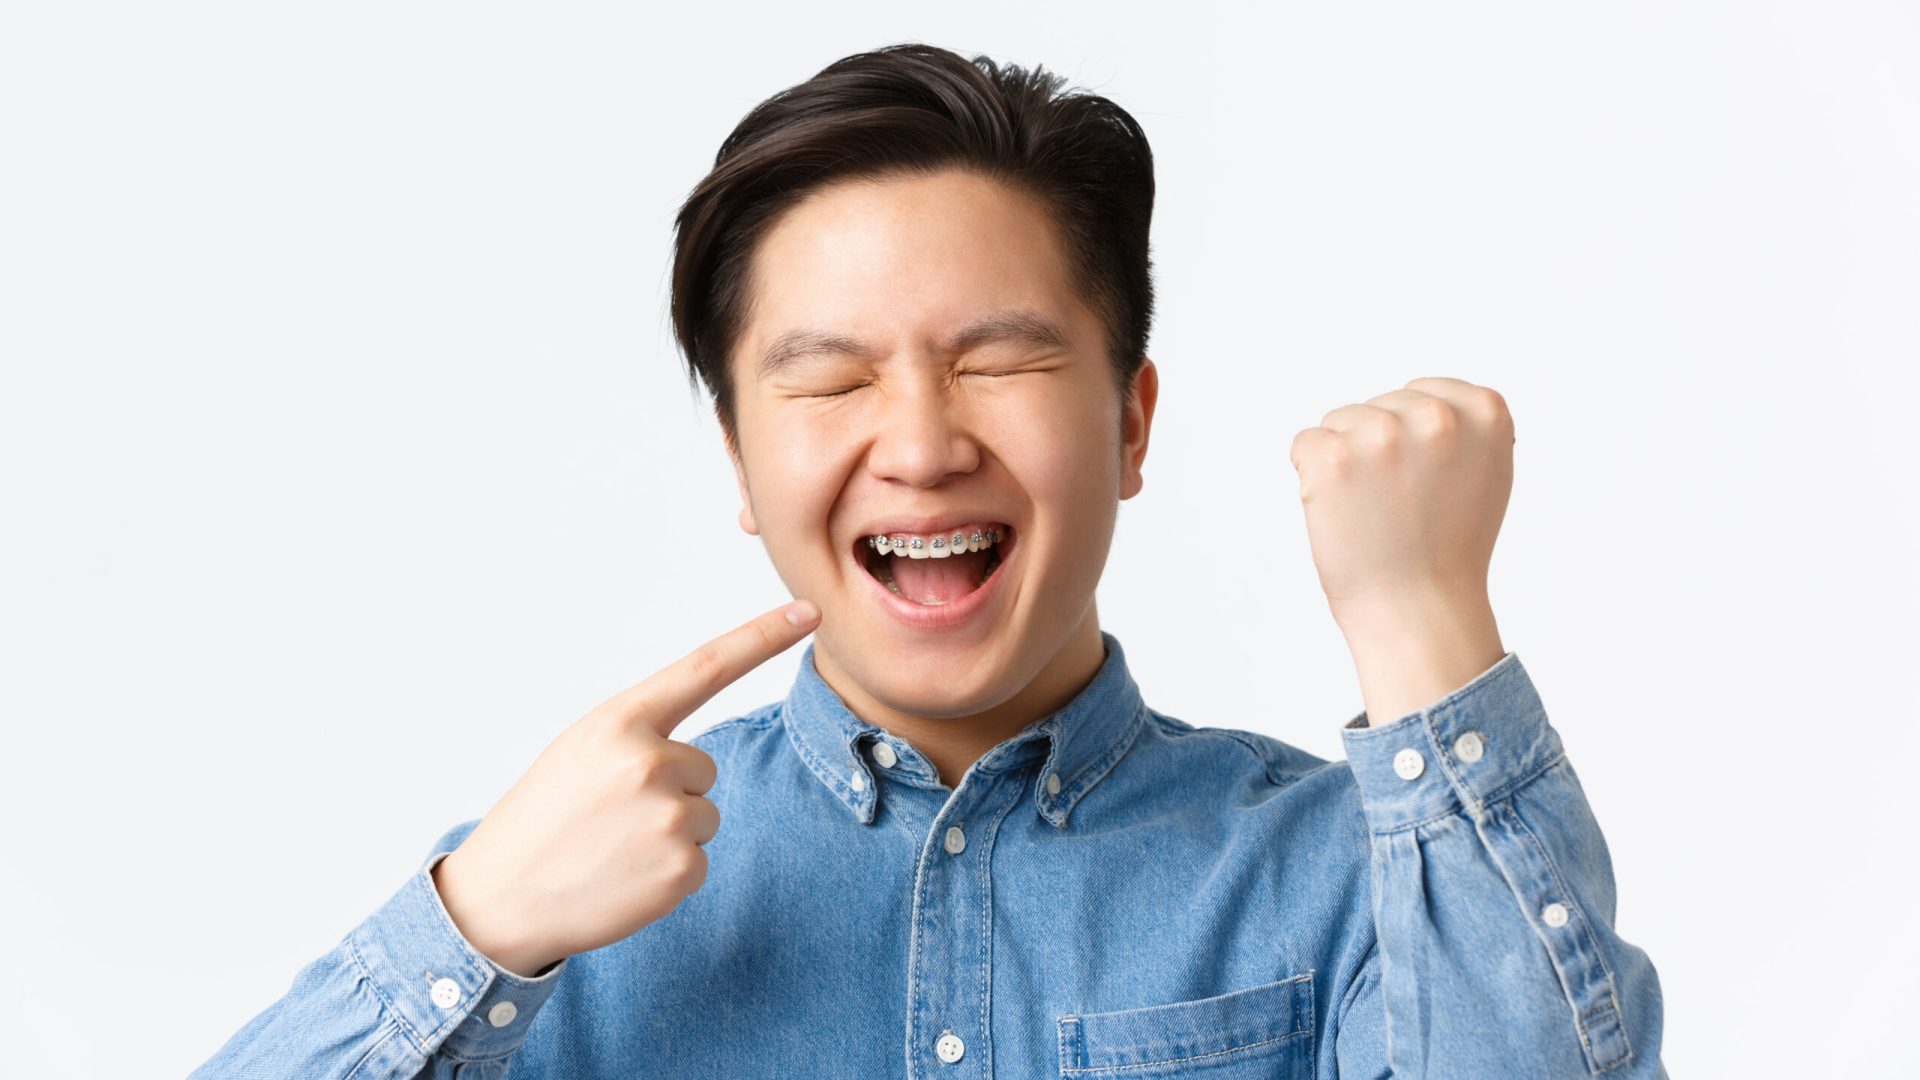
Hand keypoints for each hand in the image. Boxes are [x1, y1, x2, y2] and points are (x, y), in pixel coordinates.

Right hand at [431, 598, 821, 976]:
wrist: (499, 900)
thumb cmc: (542, 820)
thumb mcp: (580, 752)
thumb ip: (640, 736)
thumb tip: (694, 755)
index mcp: (621, 722)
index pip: (706, 667)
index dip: (762, 636)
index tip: (808, 611)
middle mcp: (650, 761)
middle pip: (703, 767)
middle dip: (670, 791)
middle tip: (610, 817)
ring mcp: (669, 816)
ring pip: (704, 814)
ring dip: (669, 833)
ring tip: (612, 848)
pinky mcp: (682, 868)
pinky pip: (699, 860)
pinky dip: (668, 874)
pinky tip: (623, 878)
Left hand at [1287, 376, 1514, 627]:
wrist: (1416, 610)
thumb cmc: (1448, 549)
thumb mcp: (1487, 472)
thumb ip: (1466, 426)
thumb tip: (1435, 400)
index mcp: (1484, 411)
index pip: (1421, 392)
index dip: (1413, 441)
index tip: (1426, 483)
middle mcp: (1436, 416)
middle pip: (1378, 406)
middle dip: (1378, 449)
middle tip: (1400, 506)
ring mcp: (1382, 435)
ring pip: (1340, 422)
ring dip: (1346, 462)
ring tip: (1374, 512)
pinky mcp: (1333, 457)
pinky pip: (1305, 445)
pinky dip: (1312, 478)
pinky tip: (1344, 513)